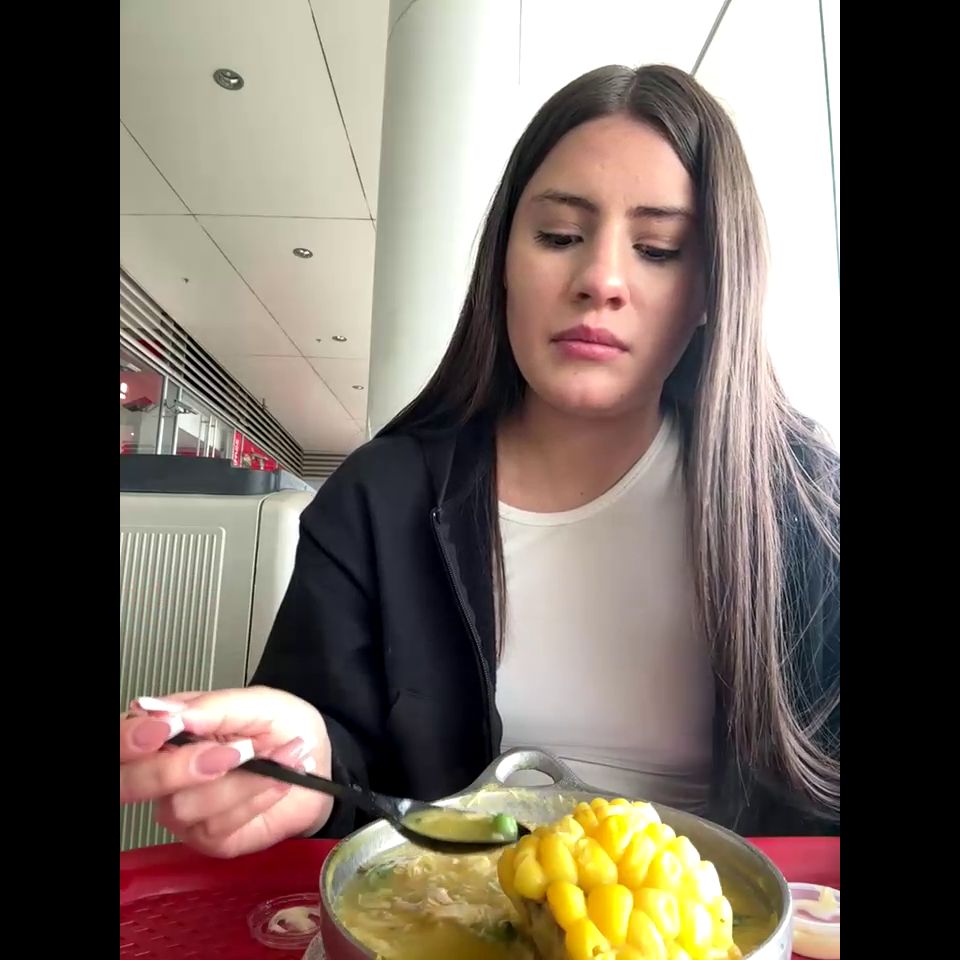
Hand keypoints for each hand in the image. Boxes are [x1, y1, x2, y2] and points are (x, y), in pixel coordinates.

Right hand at [120, 686, 333, 857]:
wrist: (319, 761)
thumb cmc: (283, 726)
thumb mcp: (258, 702)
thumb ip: (213, 705)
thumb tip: (165, 712)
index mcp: (169, 730)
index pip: (125, 740)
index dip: (130, 739)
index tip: (161, 730)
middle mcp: (165, 773)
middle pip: (135, 783)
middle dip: (177, 768)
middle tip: (235, 750)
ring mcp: (183, 810)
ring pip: (184, 806)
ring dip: (241, 781)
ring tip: (282, 756)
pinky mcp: (209, 838)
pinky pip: (218, 826)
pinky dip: (256, 798)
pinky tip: (281, 781)